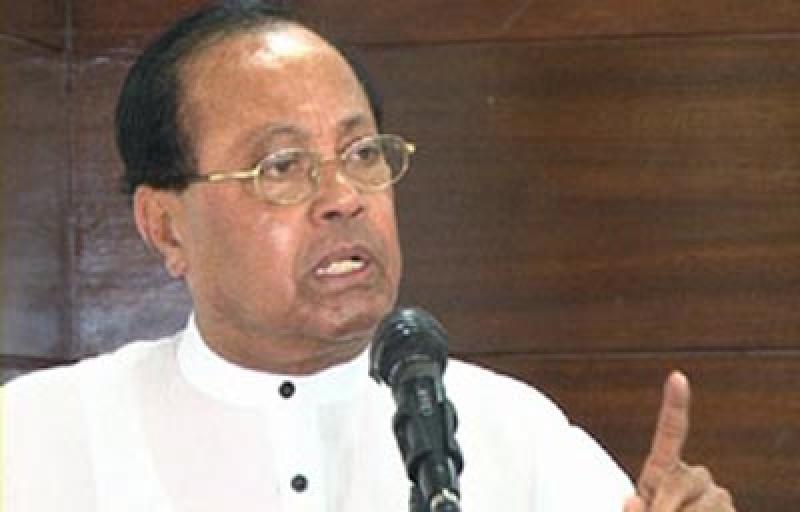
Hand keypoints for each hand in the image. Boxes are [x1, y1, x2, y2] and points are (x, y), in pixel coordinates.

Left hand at [624, 372, 734, 511]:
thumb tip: (633, 501)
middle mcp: (693, 477)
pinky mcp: (731, 510)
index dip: (675, 404)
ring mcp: (717, 494)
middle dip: (666, 508)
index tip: (677, 377)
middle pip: (684, 481)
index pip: (670, 433)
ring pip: (707, 504)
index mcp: (662, 473)